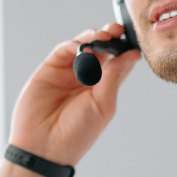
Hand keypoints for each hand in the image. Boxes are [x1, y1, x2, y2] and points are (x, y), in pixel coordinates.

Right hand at [9, 23, 139, 165]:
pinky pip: (63, 51)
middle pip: (101, 49)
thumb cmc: (76, 133)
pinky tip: (83, 46)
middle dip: (110, 37)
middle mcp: (86, 78)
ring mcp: (67, 72)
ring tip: (103, 37)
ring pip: (83, 46)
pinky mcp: (49, 70)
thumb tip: (133, 54)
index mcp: (103, 88)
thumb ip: (115, 76)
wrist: (44, 147)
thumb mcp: (103, 104)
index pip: (117, 61)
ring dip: (93, 38)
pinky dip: (74, 44)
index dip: (124, 48)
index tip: (132, 38)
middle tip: (116, 30)